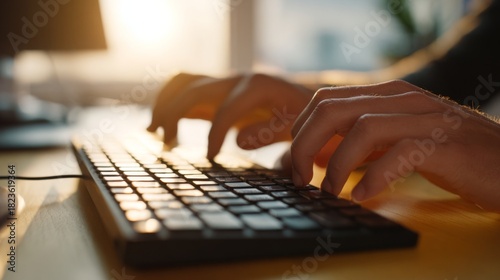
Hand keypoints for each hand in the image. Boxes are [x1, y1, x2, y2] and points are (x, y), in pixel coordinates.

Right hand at [147, 73, 312, 158]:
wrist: (305, 98)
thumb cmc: (302, 117)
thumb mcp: (295, 127)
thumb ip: (270, 133)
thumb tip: (237, 141)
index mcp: (257, 87)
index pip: (226, 110)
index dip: (215, 134)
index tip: (210, 158)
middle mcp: (236, 79)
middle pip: (194, 90)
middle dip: (175, 115)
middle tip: (167, 144)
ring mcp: (224, 82)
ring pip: (183, 82)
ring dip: (165, 104)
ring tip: (154, 132)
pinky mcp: (216, 90)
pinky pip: (185, 87)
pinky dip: (167, 101)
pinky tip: (159, 124)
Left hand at [289, 80, 499, 211]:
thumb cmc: (450, 153)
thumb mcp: (398, 139)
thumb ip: (362, 143)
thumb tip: (317, 158)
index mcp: (387, 95)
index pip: (326, 99)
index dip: (301, 129)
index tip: (294, 160)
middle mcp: (402, 99)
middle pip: (333, 109)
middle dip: (306, 144)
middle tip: (301, 177)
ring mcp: (425, 118)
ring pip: (362, 128)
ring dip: (337, 164)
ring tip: (331, 191)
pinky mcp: (445, 144)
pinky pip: (400, 154)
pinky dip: (375, 177)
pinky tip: (364, 195)